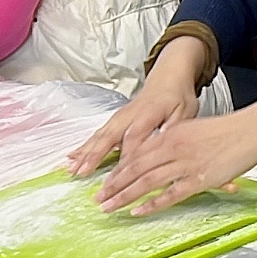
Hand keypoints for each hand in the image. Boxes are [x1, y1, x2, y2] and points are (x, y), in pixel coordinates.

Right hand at [70, 57, 200, 178]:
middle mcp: (128, 116)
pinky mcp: (115, 120)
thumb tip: (162, 146)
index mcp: (147, 115)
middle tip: (82, 173)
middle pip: (109, 137)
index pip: (133, 142)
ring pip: (100, 136)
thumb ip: (172, 130)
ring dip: (85, 152)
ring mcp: (119, 117)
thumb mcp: (184, 113)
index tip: (118, 179)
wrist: (168, 78)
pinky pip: (98, 134)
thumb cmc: (178, 97)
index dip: (125, 161)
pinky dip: (85, 146)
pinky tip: (72, 157)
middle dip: (94, 156)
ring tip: (72, 167)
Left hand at [98, 88, 256, 216]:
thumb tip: (164, 150)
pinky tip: (137, 211)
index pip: (136, 153)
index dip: (118, 169)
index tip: (106, 180)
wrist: (253, 128)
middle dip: (113, 184)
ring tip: (109, 206)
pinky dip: (151, 203)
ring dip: (124, 195)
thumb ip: (177, 140)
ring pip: (146, 181)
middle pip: (134, 167)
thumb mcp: (196, 129)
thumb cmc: (230, 130)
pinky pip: (169, 194)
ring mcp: (185, 163)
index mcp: (171, 134)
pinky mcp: (199, 178)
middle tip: (98, 197)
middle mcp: (173, 147)